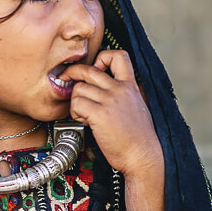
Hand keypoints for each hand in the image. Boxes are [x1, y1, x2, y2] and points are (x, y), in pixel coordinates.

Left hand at [63, 50, 163, 184]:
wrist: (144, 155)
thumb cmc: (140, 137)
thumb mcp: (139, 106)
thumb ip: (128, 93)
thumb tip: (115, 85)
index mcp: (131, 85)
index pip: (117, 55)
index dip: (101, 57)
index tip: (94, 68)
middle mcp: (120, 89)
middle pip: (89, 70)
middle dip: (73, 73)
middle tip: (67, 79)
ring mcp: (110, 101)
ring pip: (78, 88)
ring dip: (75, 101)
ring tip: (84, 114)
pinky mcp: (100, 115)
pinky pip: (77, 104)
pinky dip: (75, 113)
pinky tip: (85, 121)